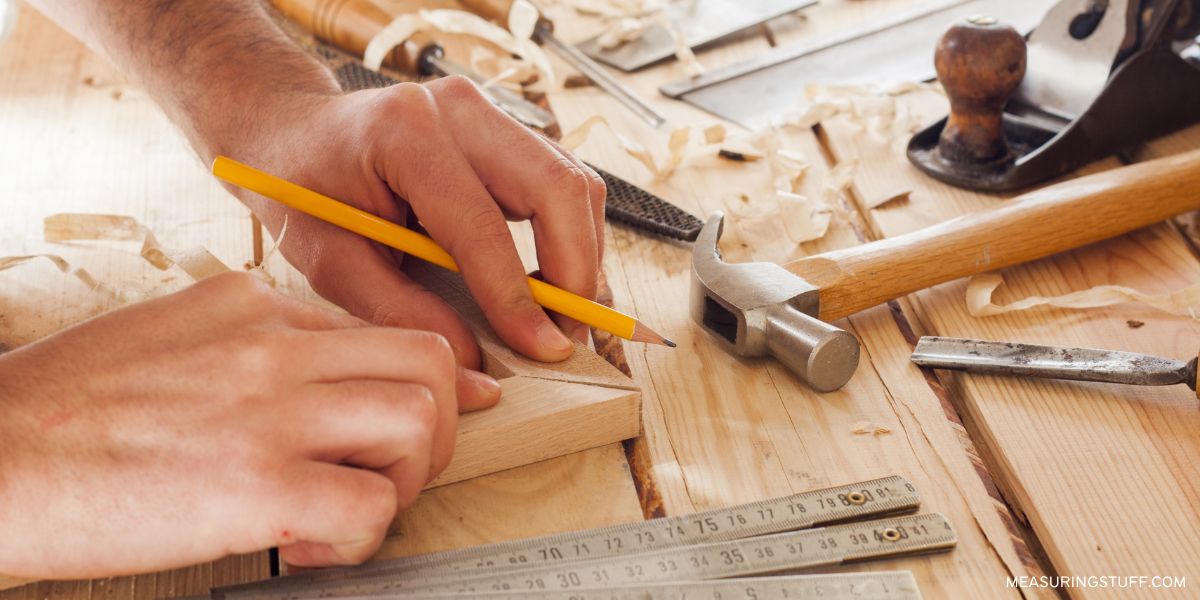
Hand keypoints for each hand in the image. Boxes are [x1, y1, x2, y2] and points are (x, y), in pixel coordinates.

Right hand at [0, 273, 461, 576]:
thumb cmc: (65, 409)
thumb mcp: (165, 335)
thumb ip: (244, 345)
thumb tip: (310, 376)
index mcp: (251, 306)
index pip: (377, 332)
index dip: (415, 383)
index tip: (442, 410)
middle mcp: (274, 345)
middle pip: (427, 360)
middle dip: (438, 421)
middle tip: (396, 468)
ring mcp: (272, 410)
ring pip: (421, 420)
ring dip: (406, 478)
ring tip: (352, 506)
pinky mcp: (261, 485)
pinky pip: (373, 506)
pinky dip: (361, 537)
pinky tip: (308, 546)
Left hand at [223, 77, 605, 386]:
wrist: (293, 131)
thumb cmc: (304, 193)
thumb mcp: (331, 261)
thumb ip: (399, 310)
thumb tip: (473, 360)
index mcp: (405, 134)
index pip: (483, 223)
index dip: (518, 296)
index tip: (543, 349)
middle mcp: (459, 109)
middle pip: (557, 187)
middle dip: (576, 272)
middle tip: (568, 337)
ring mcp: (489, 112)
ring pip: (575, 183)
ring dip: (581, 257)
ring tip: (563, 318)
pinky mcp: (507, 130)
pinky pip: (563, 182)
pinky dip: (570, 238)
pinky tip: (550, 283)